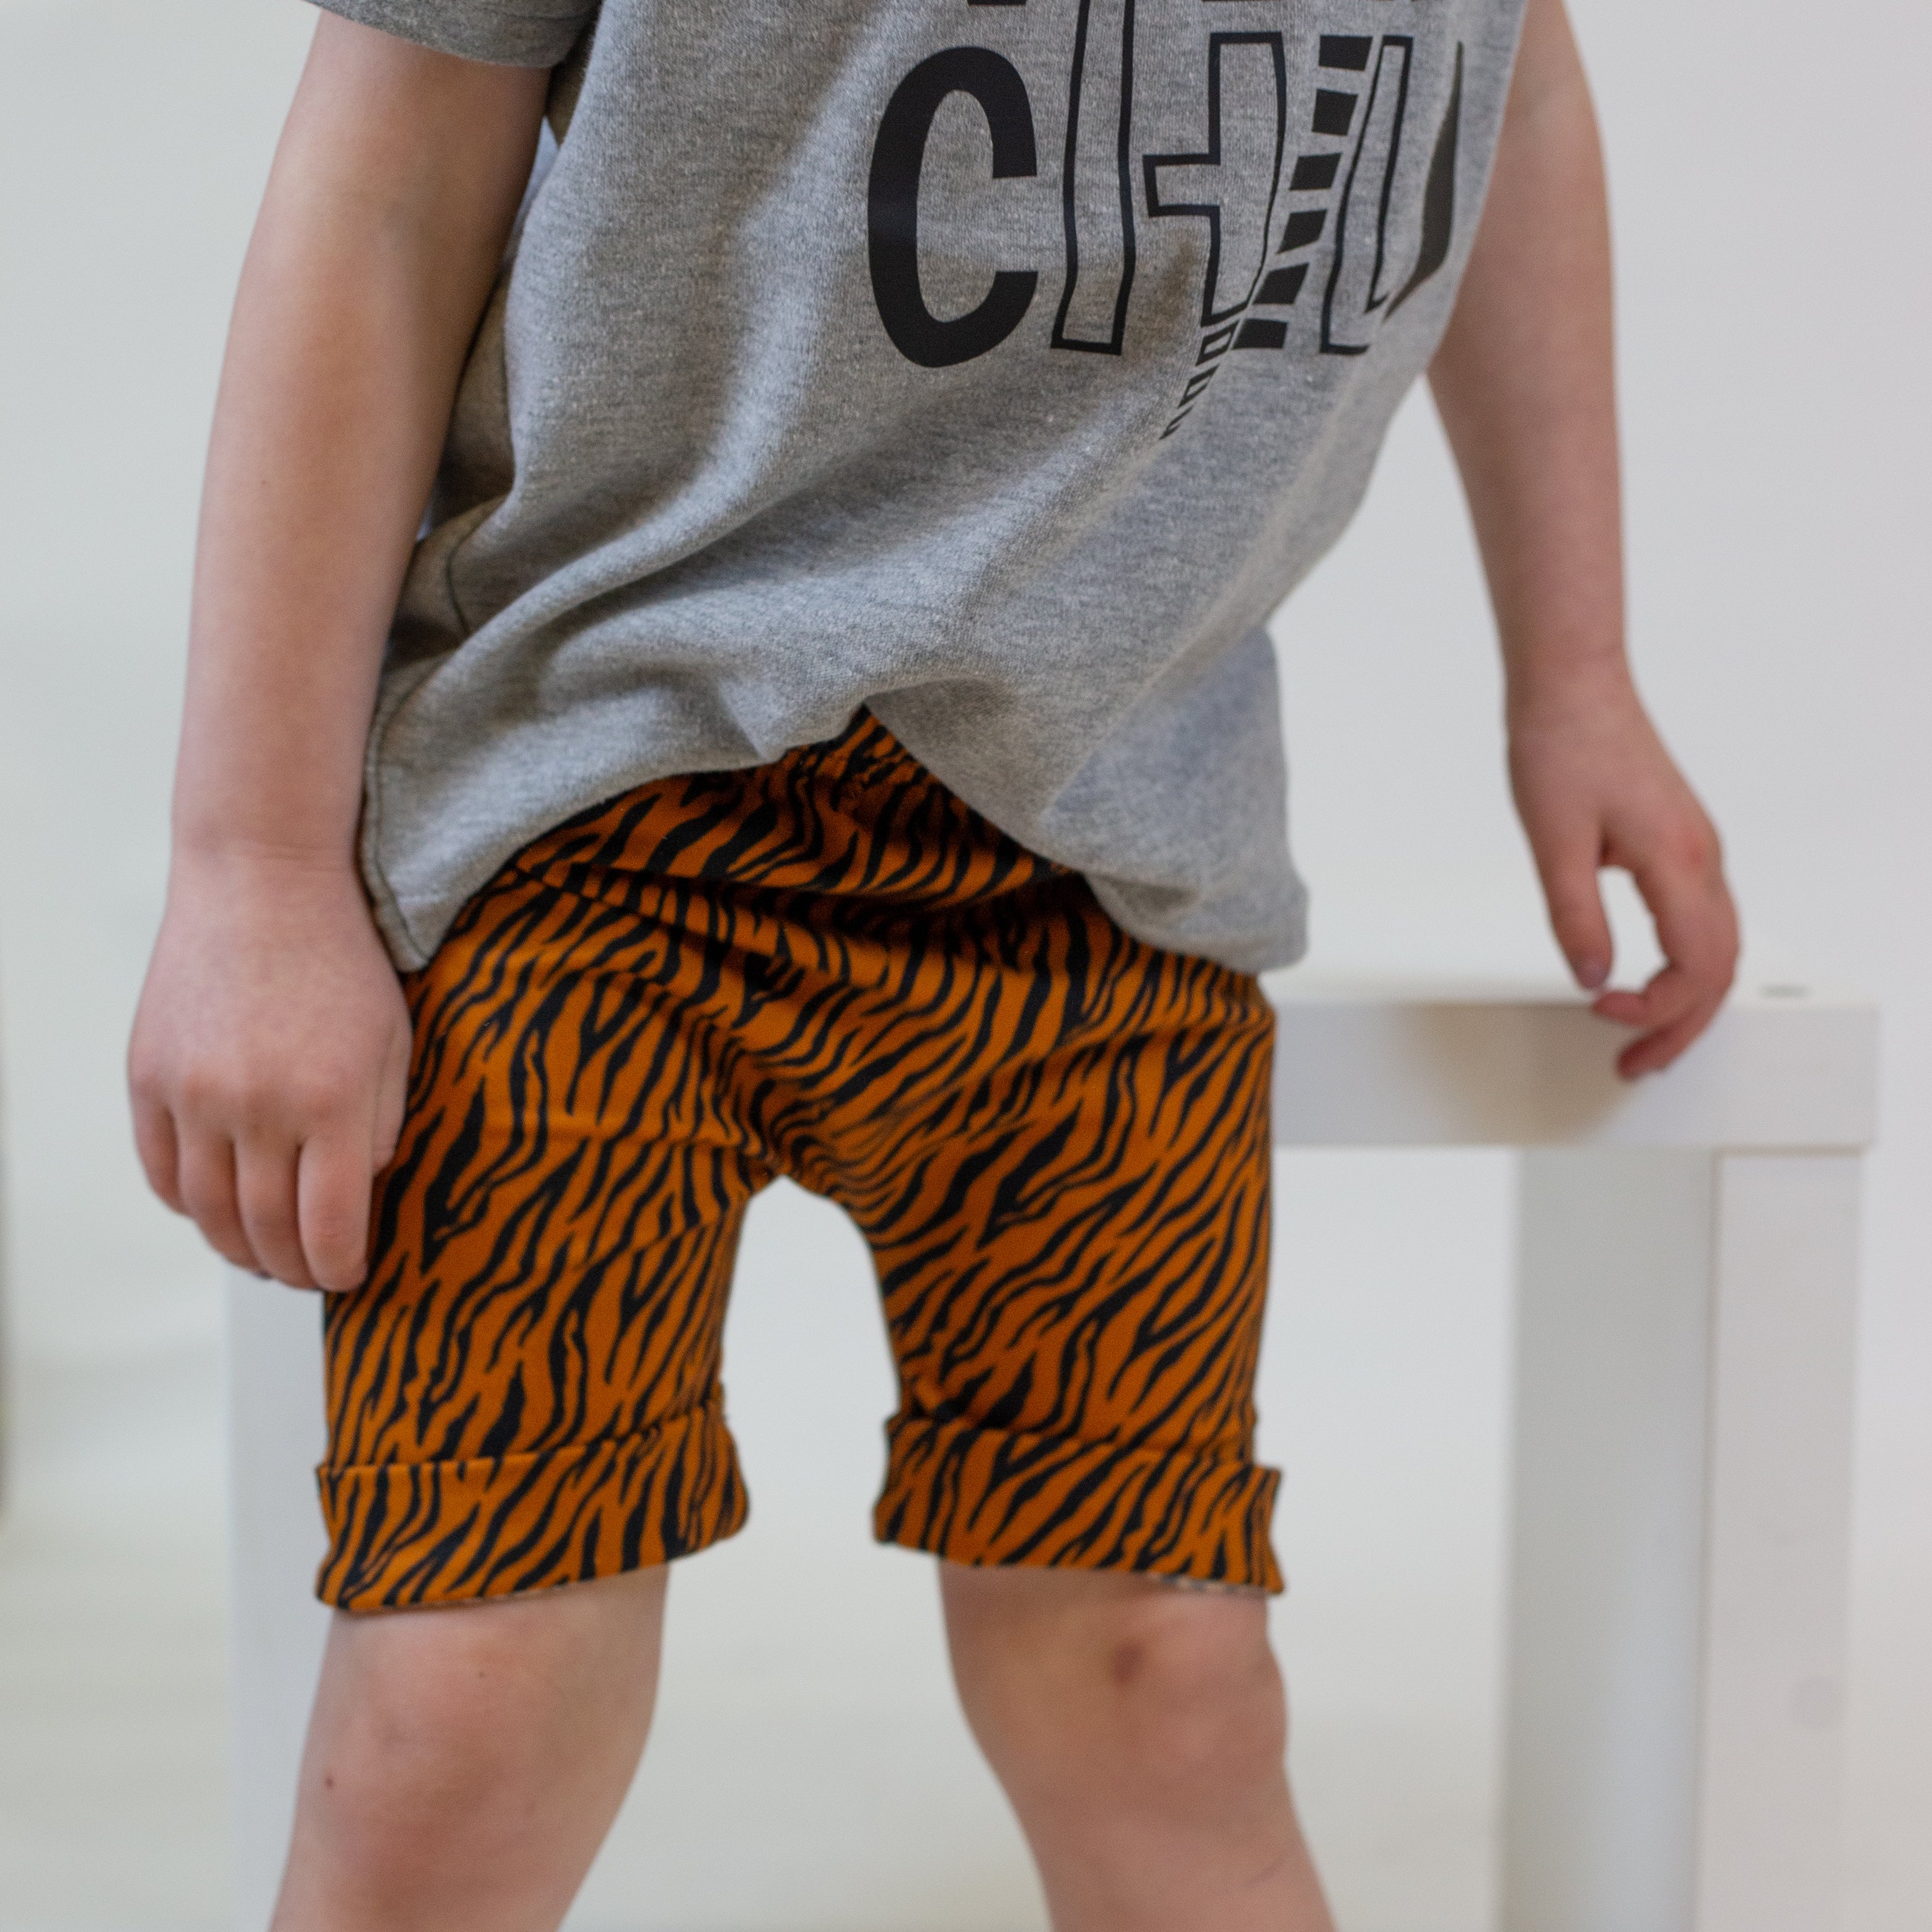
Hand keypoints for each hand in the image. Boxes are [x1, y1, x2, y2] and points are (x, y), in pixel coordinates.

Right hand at [128, 849, 411, 1289]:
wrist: (262, 881)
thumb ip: (382, 1125)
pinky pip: (162, 1171)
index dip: (340, 1267)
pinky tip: (214, 1211)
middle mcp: (255, 1105)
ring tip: (262, 1257)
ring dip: (236, 1248)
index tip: (351, 1277)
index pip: (329, 1225)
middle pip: (265, 1230)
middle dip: (291, 1268)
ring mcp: (193, 1093)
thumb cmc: (343, 961)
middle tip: (308, 1277)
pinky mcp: (148, 1076)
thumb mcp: (392, 1042)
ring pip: (207, 1213)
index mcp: (330, 1100)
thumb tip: (357, 1198)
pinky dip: (187, 1204)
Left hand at [1509, 675, 1739, 1078]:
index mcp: (1678, 861)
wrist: (1572, 686)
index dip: (1656, 1009)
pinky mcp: (1680, 844)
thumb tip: (1589, 977)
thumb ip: (1574, 915)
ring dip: (1686, 1001)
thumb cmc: (1563, 745)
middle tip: (1634, 1063)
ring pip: (1719, 947)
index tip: (1602, 1014)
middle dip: (1681, 1027)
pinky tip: (1650, 981)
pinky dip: (1685, 965)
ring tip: (1642, 1037)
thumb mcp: (1553, 841)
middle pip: (1719, 970)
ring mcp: (1698, 851)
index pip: (1696, 968)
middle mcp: (1703, 858)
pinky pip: (1703, 921)